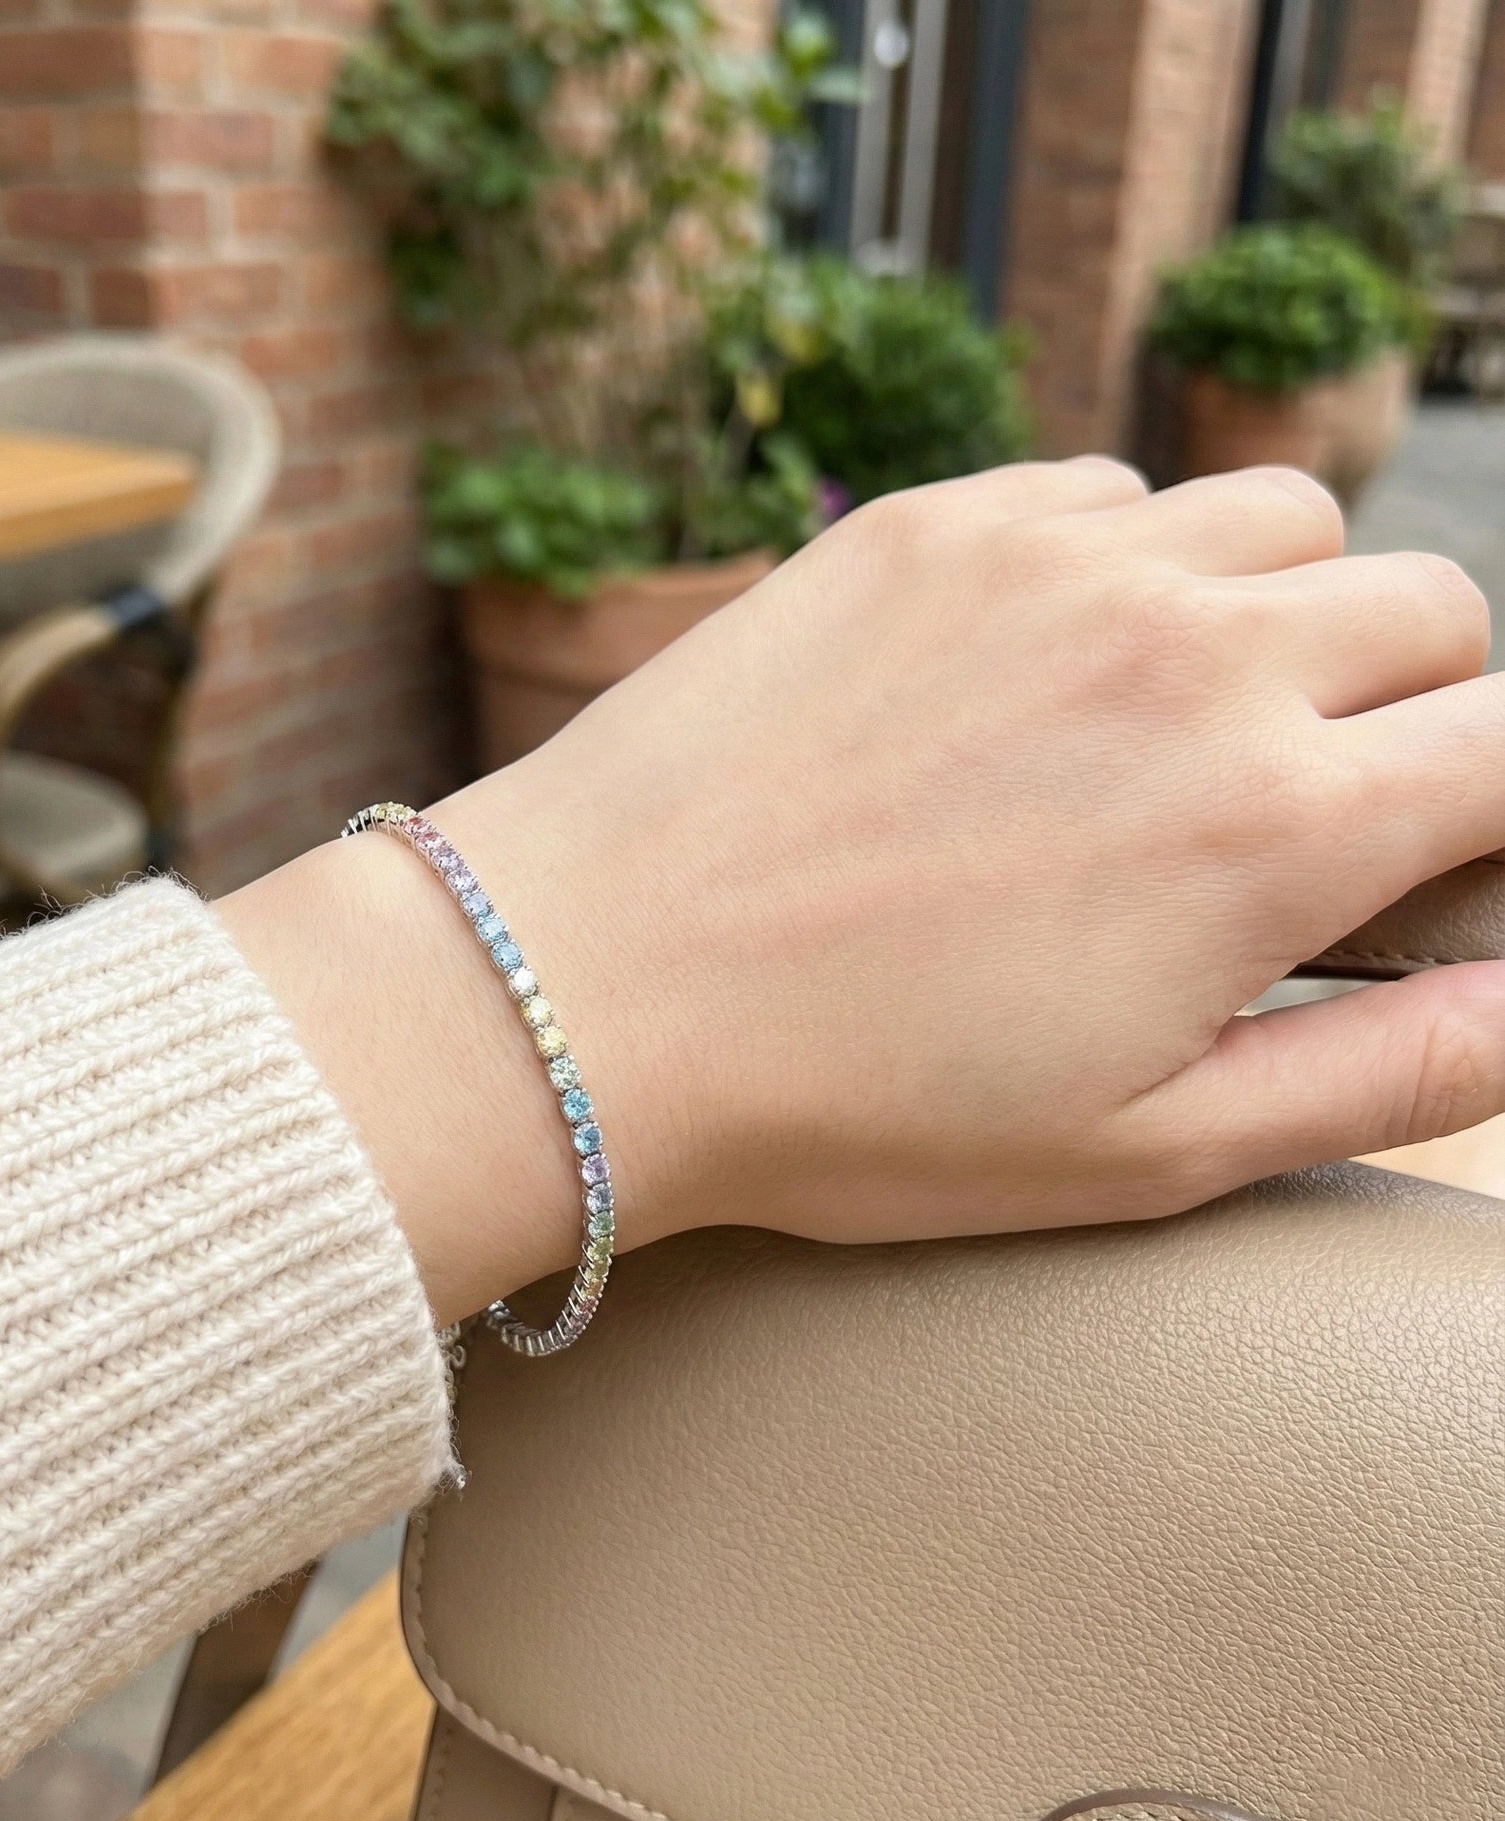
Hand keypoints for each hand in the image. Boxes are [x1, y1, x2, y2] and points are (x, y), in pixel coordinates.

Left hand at [223, 460, 1504, 1321]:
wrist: (583, 993)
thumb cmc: (850, 1108)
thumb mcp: (1143, 1152)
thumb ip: (1386, 1076)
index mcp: (1271, 825)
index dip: (1496, 808)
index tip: (1425, 859)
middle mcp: (1189, 653)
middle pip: (1425, 611)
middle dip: (1408, 707)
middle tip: (1294, 809)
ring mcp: (1052, 565)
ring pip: (1280, 523)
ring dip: (1278, 611)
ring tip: (1173, 726)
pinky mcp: (925, 527)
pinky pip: (1108, 492)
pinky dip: (1123, 561)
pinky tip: (1035, 669)